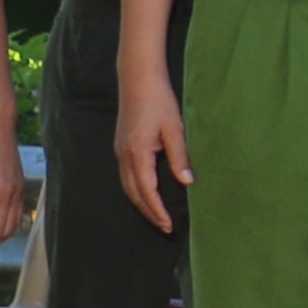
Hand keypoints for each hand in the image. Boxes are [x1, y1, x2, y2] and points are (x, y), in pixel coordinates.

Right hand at [114, 58, 191, 227]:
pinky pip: (126, 176)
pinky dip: (136, 190)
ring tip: (157, 216)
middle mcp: (124, 156)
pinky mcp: (121, 146)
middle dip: (149, 213)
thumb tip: (187, 183)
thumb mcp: (174, 129)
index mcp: (137, 153)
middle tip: (165, 228)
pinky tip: (147, 194)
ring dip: (141, 203)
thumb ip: (180, 157)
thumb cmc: (159, 100)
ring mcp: (120, 151)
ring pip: (128, 186)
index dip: (157, 210)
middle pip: (134, 194)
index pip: (147, 191)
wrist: (138, 79)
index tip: (168, 225)